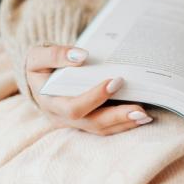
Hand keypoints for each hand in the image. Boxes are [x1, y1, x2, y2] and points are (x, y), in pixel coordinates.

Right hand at [25, 44, 152, 134]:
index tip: (116, 81)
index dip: (95, 97)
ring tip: (146, 116)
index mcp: (50, 101)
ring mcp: (75, 122)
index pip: (74, 106)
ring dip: (125, 123)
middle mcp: (63, 117)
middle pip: (92, 123)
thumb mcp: (38, 56)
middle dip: (118, 117)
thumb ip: (55, 55)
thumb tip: (81, 56)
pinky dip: (124, 124)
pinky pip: (106, 127)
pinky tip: (142, 117)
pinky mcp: (86, 122)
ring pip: (102, 128)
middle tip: (141, 110)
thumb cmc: (40, 64)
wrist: (37, 76)